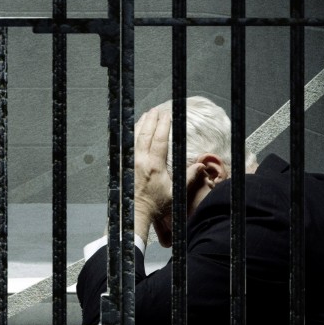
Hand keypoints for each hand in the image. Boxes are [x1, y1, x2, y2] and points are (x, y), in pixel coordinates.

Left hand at [131, 102, 177, 246]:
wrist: (134, 214)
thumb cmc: (155, 205)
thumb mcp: (175, 193)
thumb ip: (188, 178)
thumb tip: (200, 165)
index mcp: (154, 166)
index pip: (159, 140)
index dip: (163, 125)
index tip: (167, 115)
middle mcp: (140, 161)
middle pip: (145, 134)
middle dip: (151, 120)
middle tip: (156, 110)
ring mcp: (129, 163)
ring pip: (134, 138)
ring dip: (140, 125)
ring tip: (146, 115)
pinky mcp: (122, 166)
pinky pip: (126, 146)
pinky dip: (131, 135)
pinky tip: (133, 131)